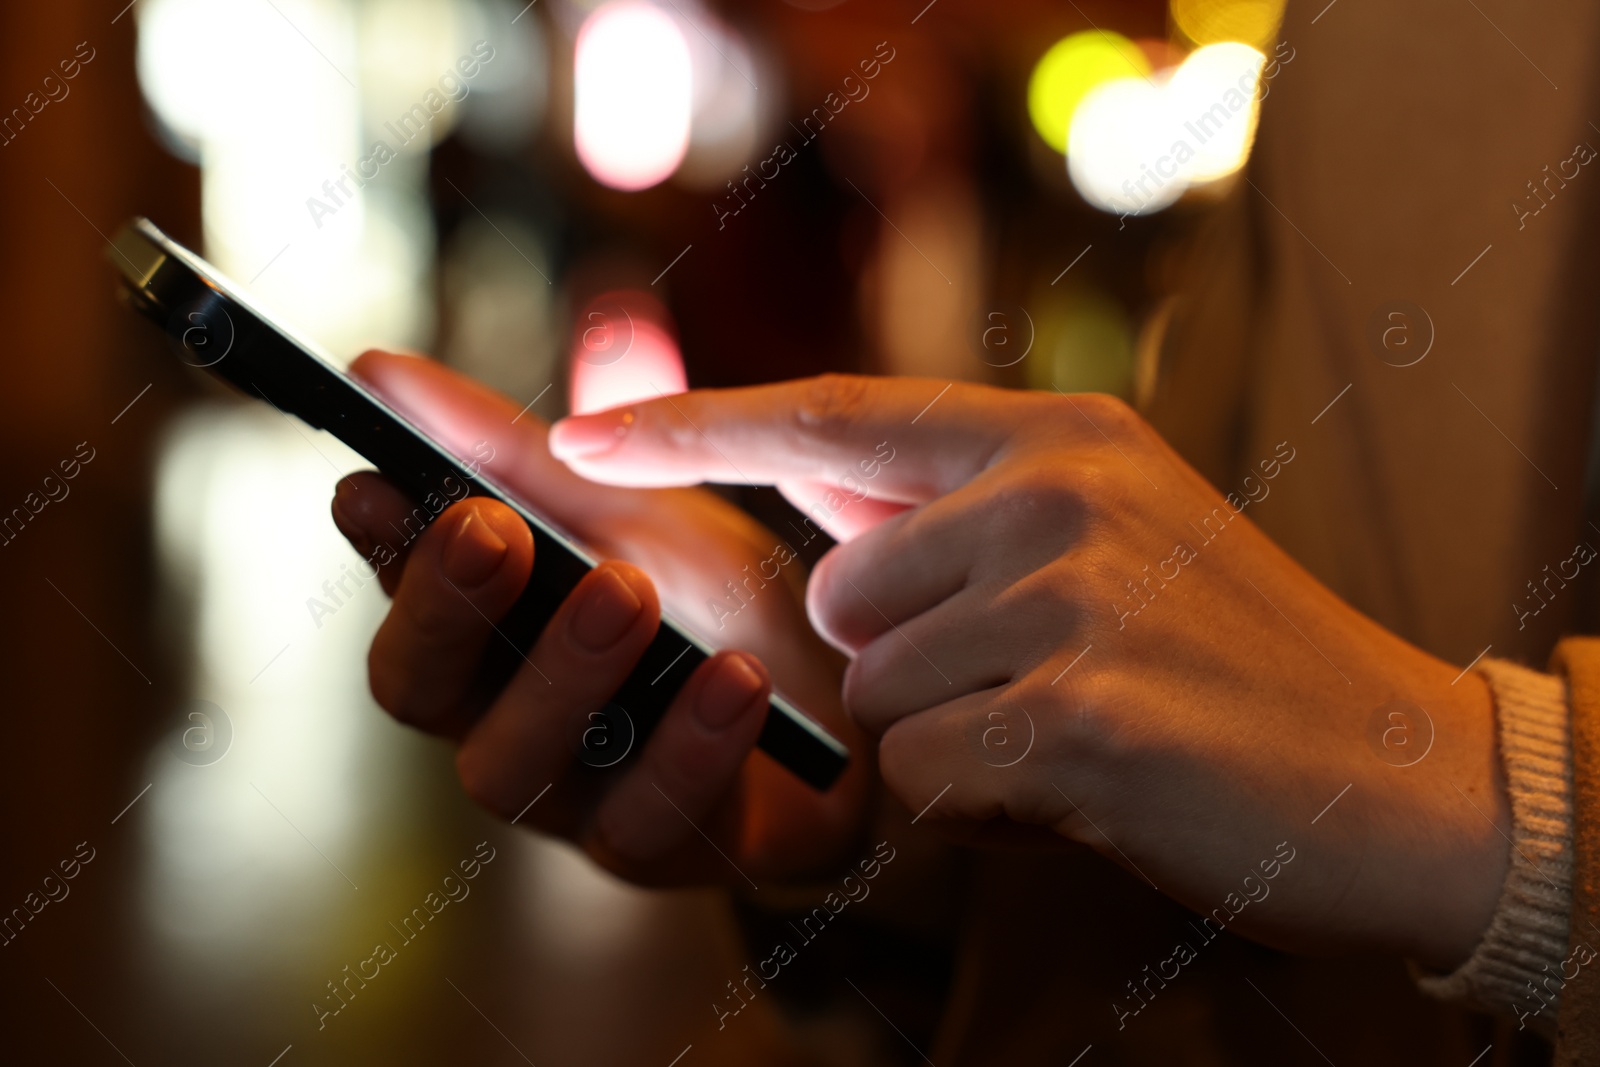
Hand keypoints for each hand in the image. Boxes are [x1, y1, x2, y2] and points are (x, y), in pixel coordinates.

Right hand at [330, 353, 871, 886]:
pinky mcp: (668, 852)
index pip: (400, 593)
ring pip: (516, 767)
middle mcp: (504, 721)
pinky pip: (650, 822)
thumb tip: (377, 367)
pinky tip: (735, 677)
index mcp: (488, 635)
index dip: (380, 543)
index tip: (372, 479)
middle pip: (422, 690)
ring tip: (627, 588)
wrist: (860, 705)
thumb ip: (512, 453)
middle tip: (493, 526)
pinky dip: (691, 746)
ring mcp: (577, 799)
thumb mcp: (627, 509)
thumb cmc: (718, 605)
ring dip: (565, 672)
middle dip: (450, 606)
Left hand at [547, 374, 1510, 969]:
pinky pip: (923, 774)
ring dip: (948, 736)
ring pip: (877, 694)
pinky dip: (978, 804)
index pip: (832, 411)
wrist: (1393, 767)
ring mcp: (1072, 596)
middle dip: (902, 663)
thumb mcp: (1106, 531)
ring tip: (1073, 730)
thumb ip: (950, 504)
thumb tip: (801, 478)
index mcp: (1057, 436)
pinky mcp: (1078, 711)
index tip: (577, 433)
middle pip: (841, 595)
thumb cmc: (1224, 655)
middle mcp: (1058, 492)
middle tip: (1033, 684)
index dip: (693, 425)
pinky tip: (1083, 786)